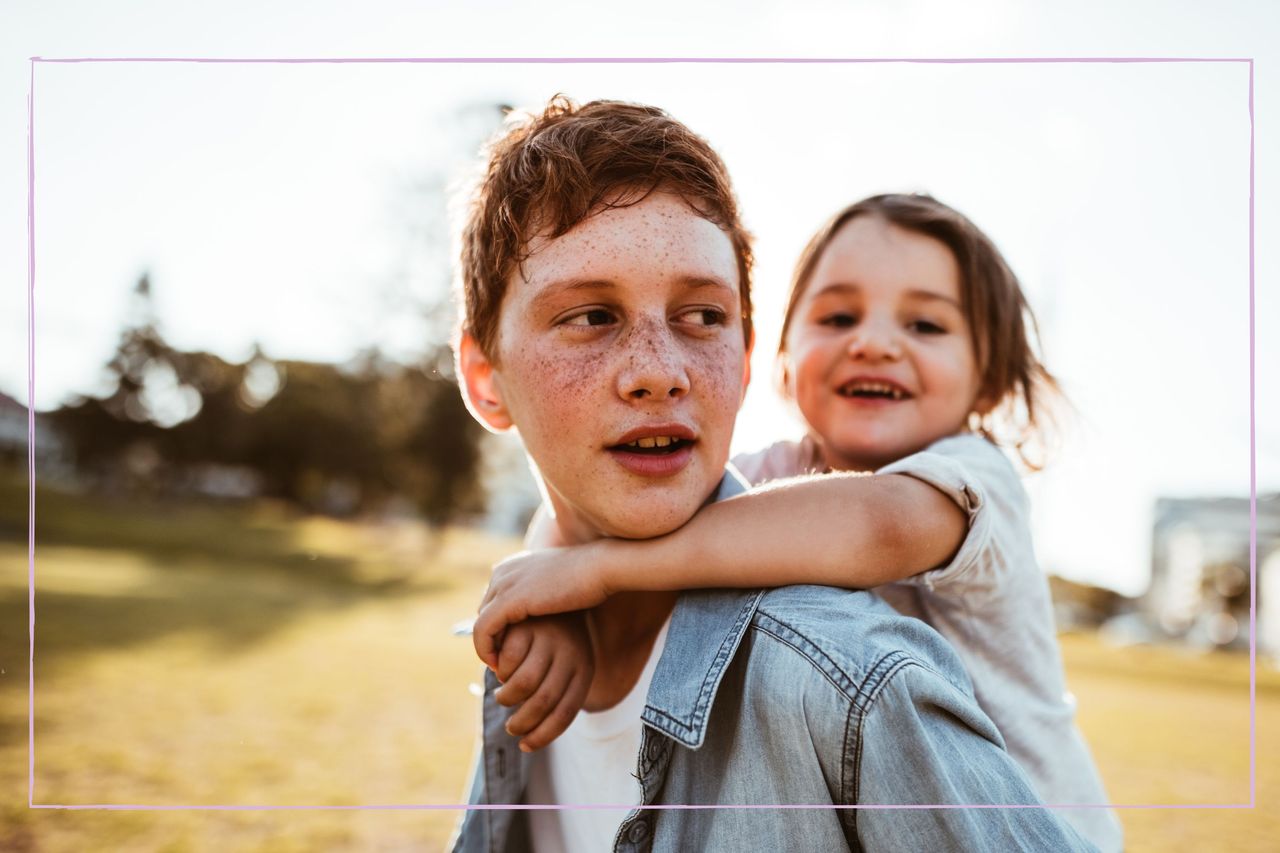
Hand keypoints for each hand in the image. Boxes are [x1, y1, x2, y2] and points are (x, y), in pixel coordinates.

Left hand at [473, 545, 610, 669]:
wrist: (599, 568)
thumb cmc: (587, 580)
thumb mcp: (557, 585)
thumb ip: (541, 594)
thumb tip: (539, 610)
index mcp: (513, 566)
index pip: (493, 603)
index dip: (500, 629)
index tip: (512, 651)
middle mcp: (503, 572)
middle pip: (485, 613)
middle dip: (493, 640)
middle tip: (504, 664)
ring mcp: (503, 584)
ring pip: (481, 623)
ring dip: (488, 649)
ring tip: (502, 669)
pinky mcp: (507, 600)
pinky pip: (483, 631)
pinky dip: (486, 650)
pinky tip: (499, 666)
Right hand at [492, 614, 593, 751]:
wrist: (567, 583)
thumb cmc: (561, 633)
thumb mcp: (569, 659)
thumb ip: (553, 689)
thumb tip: (529, 735)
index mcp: (583, 668)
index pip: (565, 714)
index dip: (543, 736)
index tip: (526, 746)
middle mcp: (570, 654)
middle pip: (542, 702)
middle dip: (520, 722)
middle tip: (510, 727)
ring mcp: (549, 638)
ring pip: (522, 684)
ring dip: (506, 698)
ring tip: (502, 696)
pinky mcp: (527, 623)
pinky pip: (507, 659)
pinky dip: (499, 670)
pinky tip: (498, 667)